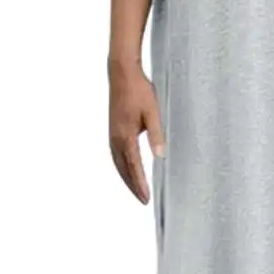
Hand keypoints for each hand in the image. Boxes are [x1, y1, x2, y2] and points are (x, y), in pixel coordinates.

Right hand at [108, 63, 165, 203]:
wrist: (122, 74)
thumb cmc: (139, 91)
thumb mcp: (153, 112)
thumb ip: (156, 134)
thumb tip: (160, 155)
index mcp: (125, 136)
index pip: (134, 167)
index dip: (140, 184)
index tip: (146, 197)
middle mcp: (116, 138)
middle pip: (124, 169)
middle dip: (133, 186)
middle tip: (143, 200)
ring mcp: (112, 134)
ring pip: (118, 163)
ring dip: (127, 177)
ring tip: (136, 189)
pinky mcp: (113, 130)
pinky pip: (116, 154)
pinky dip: (122, 166)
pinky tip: (127, 168)